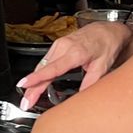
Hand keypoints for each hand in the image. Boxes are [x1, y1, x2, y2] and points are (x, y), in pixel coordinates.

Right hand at [16, 21, 132, 109]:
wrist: (107, 30)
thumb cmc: (106, 44)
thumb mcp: (103, 66)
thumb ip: (91, 82)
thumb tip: (82, 98)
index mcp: (76, 52)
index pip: (53, 68)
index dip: (38, 77)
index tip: (25, 84)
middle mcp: (64, 47)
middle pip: (43, 69)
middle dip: (31, 86)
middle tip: (26, 102)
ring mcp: (59, 45)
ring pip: (42, 66)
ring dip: (33, 82)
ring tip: (28, 97)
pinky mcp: (57, 46)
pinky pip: (45, 61)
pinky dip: (38, 73)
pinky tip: (35, 84)